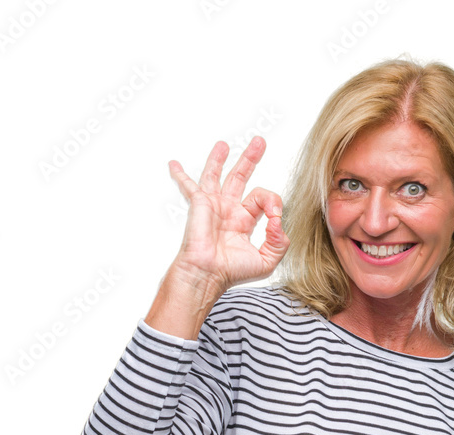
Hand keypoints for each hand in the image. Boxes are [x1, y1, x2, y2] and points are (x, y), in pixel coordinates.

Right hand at [167, 135, 289, 291]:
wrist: (208, 274)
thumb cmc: (232, 272)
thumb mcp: (267, 261)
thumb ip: (279, 242)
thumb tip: (278, 222)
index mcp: (244, 222)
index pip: (263, 200)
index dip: (273, 204)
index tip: (274, 217)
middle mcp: (228, 211)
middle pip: (241, 178)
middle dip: (250, 159)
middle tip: (259, 142)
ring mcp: (213, 206)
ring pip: (217, 175)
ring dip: (219, 158)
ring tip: (224, 144)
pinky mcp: (199, 204)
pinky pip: (188, 186)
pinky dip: (180, 175)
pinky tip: (174, 164)